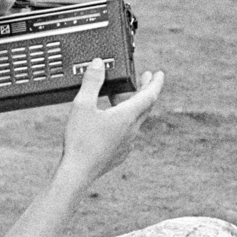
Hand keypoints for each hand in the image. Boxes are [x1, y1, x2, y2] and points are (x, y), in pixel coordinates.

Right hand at [59, 58, 164, 190]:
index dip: (155, 83)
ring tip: (117, 96)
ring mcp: (127, 143)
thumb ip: (91, 82)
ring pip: (135, 120)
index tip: (159, 74)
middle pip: (145, 107)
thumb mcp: (82, 105)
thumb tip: (98, 64)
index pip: (149, 95)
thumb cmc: (80, 141)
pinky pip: (127, 132)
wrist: (77, 172)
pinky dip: (123, 120)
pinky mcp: (120, 153)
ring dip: (131, 105)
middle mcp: (131, 130)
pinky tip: (110, 121)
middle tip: (144, 79)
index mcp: (127, 116)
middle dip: (145, 90)